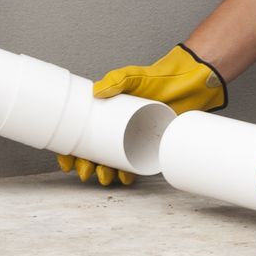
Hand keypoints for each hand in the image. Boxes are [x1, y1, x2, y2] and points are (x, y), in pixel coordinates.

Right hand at [62, 44, 229, 185]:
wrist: (186, 83)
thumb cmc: (157, 78)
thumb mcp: (133, 76)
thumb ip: (116, 79)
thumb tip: (96, 91)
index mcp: (104, 114)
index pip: (80, 135)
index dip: (70, 152)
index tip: (68, 162)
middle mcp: (115, 128)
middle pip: (93, 154)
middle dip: (86, 167)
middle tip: (86, 171)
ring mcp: (132, 138)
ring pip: (112, 162)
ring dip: (105, 174)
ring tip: (105, 178)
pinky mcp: (149, 145)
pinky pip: (135, 165)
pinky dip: (128, 174)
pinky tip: (124, 179)